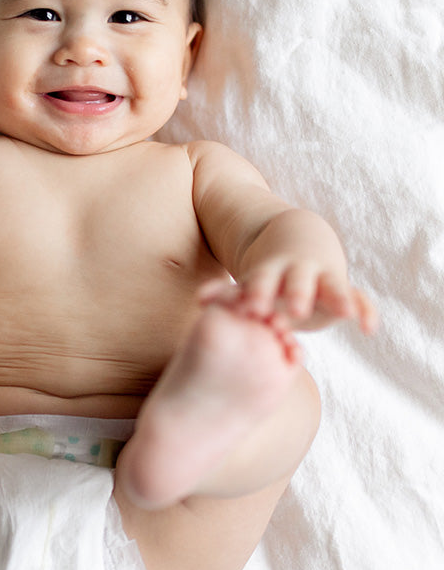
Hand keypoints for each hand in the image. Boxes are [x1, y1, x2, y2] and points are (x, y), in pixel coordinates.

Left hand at [199, 259, 377, 334]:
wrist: (298, 242)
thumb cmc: (269, 278)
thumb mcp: (249, 284)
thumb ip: (227, 295)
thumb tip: (200, 299)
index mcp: (270, 274)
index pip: (261, 283)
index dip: (258, 295)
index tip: (252, 311)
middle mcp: (297, 274)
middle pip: (296, 283)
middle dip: (296, 294)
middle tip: (296, 310)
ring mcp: (323, 279)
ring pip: (331, 286)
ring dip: (336, 298)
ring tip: (345, 313)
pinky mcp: (344, 289)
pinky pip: (360, 298)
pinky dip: (366, 310)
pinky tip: (368, 328)